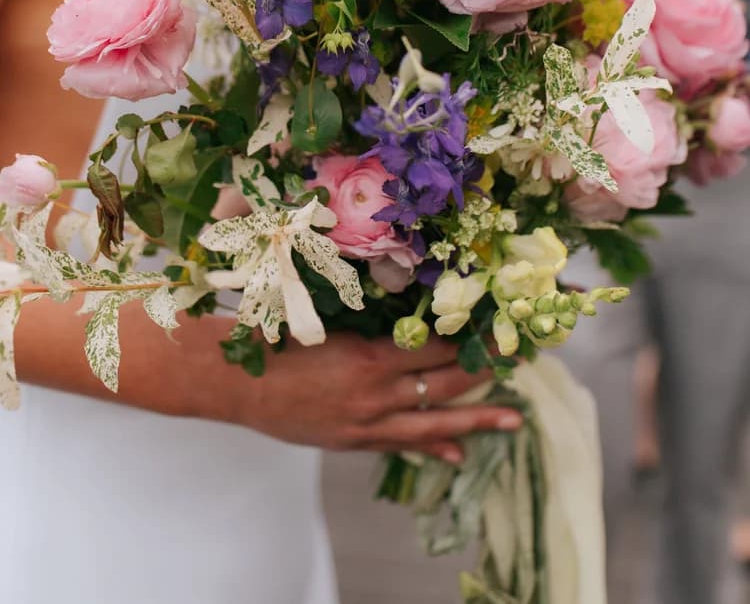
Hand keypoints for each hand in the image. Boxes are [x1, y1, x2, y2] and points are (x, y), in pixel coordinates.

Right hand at [225, 331, 521, 463]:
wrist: (239, 382)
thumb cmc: (280, 340)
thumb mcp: (329, 321)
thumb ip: (370, 324)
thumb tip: (411, 313)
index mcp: (371, 358)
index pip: (435, 350)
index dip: (469, 341)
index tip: (496, 328)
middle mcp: (377, 395)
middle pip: (444, 386)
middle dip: (484, 374)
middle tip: (522, 364)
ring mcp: (367, 424)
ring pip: (433, 424)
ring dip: (475, 420)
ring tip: (514, 419)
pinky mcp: (354, 442)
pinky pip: (402, 446)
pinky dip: (430, 450)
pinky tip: (456, 455)